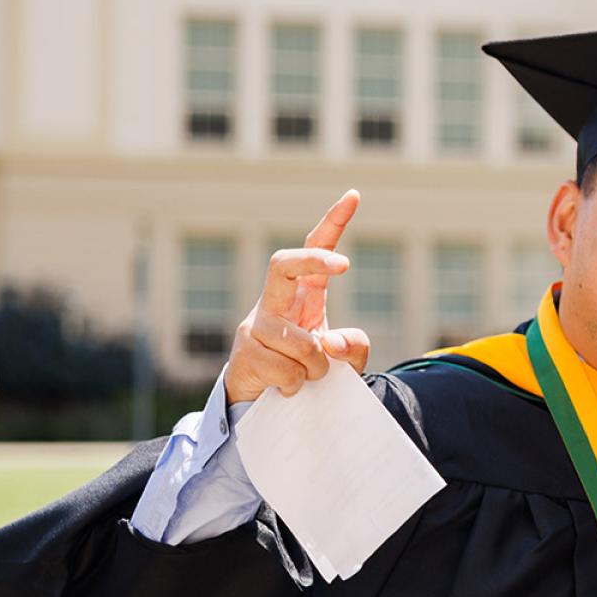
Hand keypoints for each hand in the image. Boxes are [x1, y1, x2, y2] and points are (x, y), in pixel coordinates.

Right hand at [226, 191, 373, 403]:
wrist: (263, 400)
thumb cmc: (306, 370)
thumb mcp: (342, 359)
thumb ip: (353, 347)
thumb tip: (331, 341)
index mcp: (302, 294)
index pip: (314, 249)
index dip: (332, 222)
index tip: (353, 196)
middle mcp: (275, 302)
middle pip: (283, 264)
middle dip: (313, 259)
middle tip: (343, 265)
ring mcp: (255, 325)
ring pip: (300, 340)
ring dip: (316, 366)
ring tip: (310, 376)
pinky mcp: (244, 352)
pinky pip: (287, 369)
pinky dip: (298, 383)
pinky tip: (288, 387)